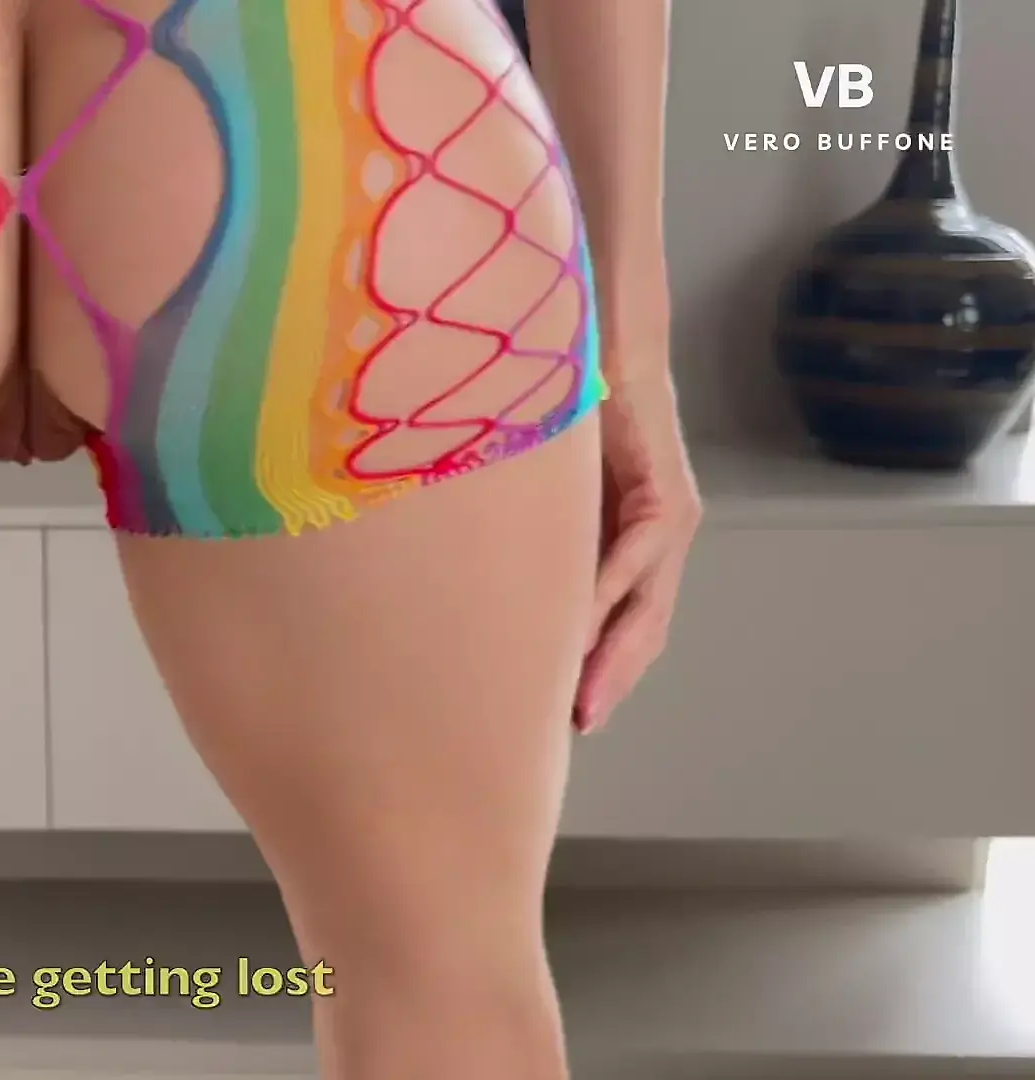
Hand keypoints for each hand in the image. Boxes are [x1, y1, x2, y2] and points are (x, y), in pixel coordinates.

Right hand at [576, 366, 700, 733]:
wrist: (595, 335)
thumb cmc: (561, 403)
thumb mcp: (549, 488)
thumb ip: (543, 533)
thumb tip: (496, 584)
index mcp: (636, 537)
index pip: (626, 622)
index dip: (603, 672)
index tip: (566, 717)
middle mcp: (663, 534)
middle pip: (644, 627)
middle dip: (611, 680)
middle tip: (573, 726)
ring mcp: (671, 515)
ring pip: (645, 603)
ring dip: (612, 653)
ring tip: (577, 695)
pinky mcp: (664, 491)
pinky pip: (635, 554)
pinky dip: (606, 592)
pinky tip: (577, 621)